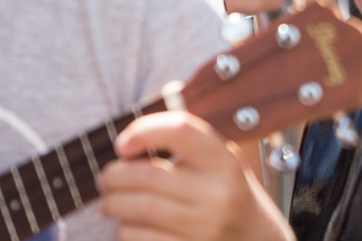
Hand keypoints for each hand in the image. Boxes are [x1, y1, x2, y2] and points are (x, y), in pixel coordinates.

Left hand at [101, 113, 290, 240]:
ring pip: (138, 209)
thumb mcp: (221, 162)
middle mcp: (218, 193)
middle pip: (148, 176)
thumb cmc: (227, 192)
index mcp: (225, 162)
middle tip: (107, 177)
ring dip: (113, 203)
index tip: (122, 144)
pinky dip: (124, 228)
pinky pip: (139, 237)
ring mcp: (204, 226)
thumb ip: (188, 145)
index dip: (145, 131)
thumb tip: (132, 137)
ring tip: (110, 200)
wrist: (254, 237)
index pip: (182, 132)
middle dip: (114, 175)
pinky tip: (129, 224)